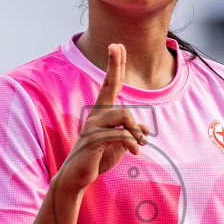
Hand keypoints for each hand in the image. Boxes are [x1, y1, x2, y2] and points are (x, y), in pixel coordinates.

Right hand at [54, 43, 149, 192]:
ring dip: (136, 131)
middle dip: (115, 67)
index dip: (114, 65)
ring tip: (140, 145)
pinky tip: (134, 153)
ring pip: (123, 115)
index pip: (110, 84)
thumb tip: (146, 130)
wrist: (77, 177)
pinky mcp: (92, 140)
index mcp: (102, 112)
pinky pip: (119, 135)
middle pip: (110, 86)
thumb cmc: (97, 159)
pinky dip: (131, 143)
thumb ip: (131, 134)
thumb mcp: (119, 145)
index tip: (116, 45)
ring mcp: (92, 125)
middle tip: (119, 57)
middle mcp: (96, 114)